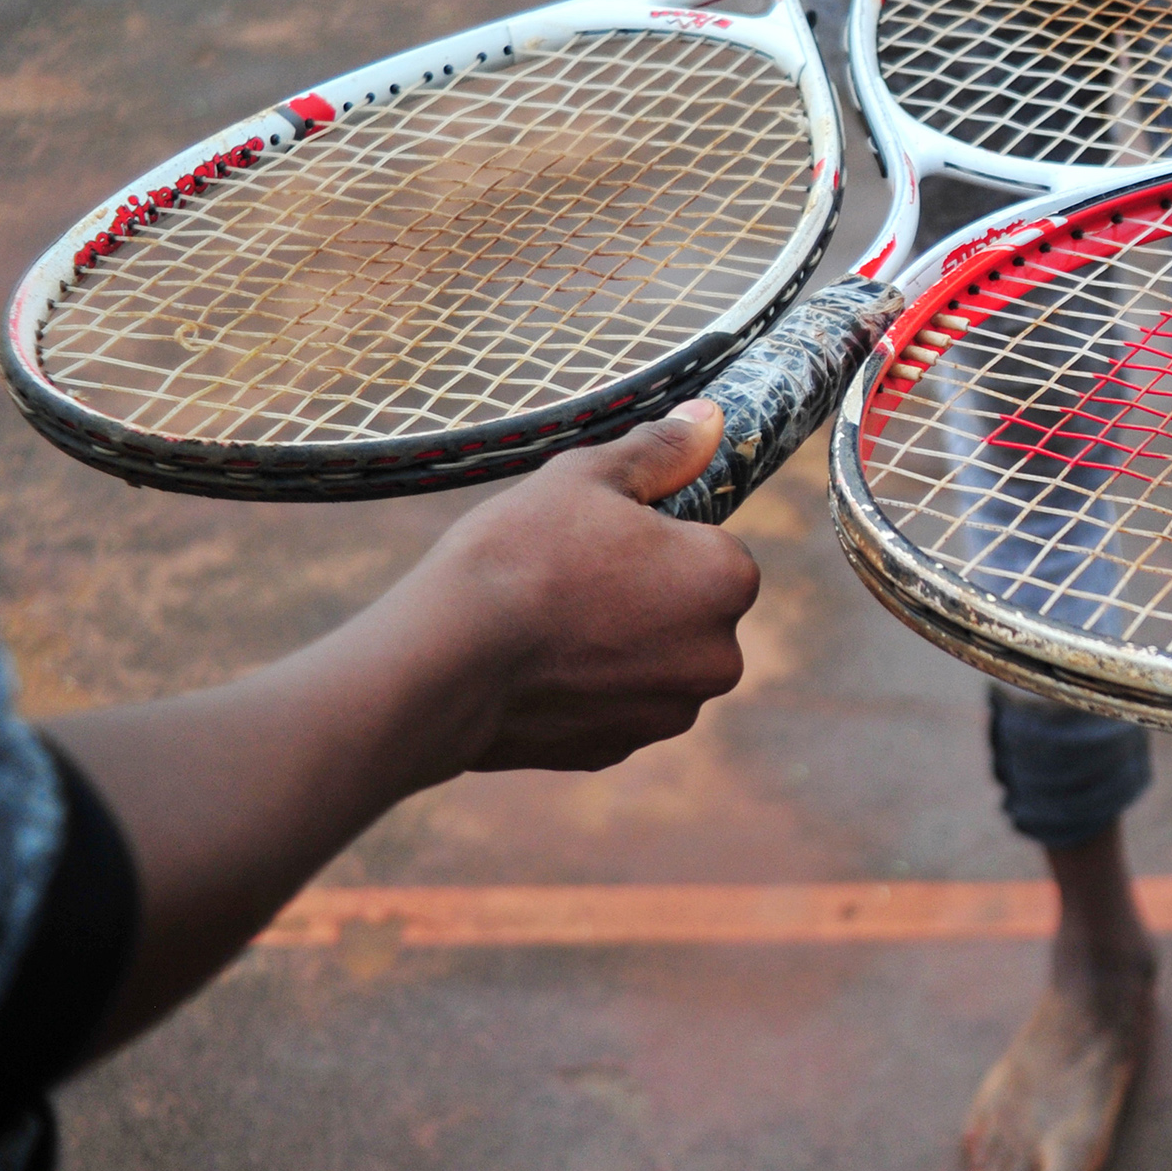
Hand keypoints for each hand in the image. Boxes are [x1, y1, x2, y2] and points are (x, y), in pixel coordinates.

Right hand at [412, 399, 760, 773]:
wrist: (443, 663)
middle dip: (643, 595)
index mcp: (728, 580)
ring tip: (544, 625)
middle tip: (567, 579)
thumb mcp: (587, 476)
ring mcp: (670, 712)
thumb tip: (711, 420)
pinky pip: (610, 704)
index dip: (653, 538)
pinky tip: (531, 669)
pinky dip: (581, 688)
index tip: (599, 540)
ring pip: (650, 660)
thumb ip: (661, 450)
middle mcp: (721, 656)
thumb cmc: (519, 556)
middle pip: (687, 610)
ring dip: (614, 644)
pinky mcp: (618, 750)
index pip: (711, 548)